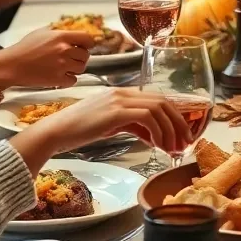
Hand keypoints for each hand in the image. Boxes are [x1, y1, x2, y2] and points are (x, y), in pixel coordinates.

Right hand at [0, 29, 94, 89]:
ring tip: (64, 67)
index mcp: (61, 36)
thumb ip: (57, 32)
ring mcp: (62, 65)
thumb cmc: (23, 49)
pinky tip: (60, 76)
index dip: (88, 43)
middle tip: (70, 59)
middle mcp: (64, 50)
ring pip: (81, 68)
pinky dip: (68, 80)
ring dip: (75, 68)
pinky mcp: (58, 79)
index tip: (85, 46)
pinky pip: (73, 80)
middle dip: (80, 57)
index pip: (88, 39)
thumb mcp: (41, 33)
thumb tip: (69, 32)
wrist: (11, 65)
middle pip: (86, 55)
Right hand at [9, 87, 193, 175]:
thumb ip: (132, 125)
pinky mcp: (116, 111)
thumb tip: (154, 136)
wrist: (55, 131)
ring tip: (173, 148)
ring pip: (159, 108)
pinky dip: (158, 132)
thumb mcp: (111, 125)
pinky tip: (158, 146)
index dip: (174, 116)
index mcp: (122, 93)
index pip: (157, 99)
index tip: (181, 134)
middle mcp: (123, 92)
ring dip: (171, 130)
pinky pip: (148, 117)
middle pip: (163, 101)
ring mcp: (119, 100)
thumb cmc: (79, 130)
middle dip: (179, 123)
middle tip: (185, 142)